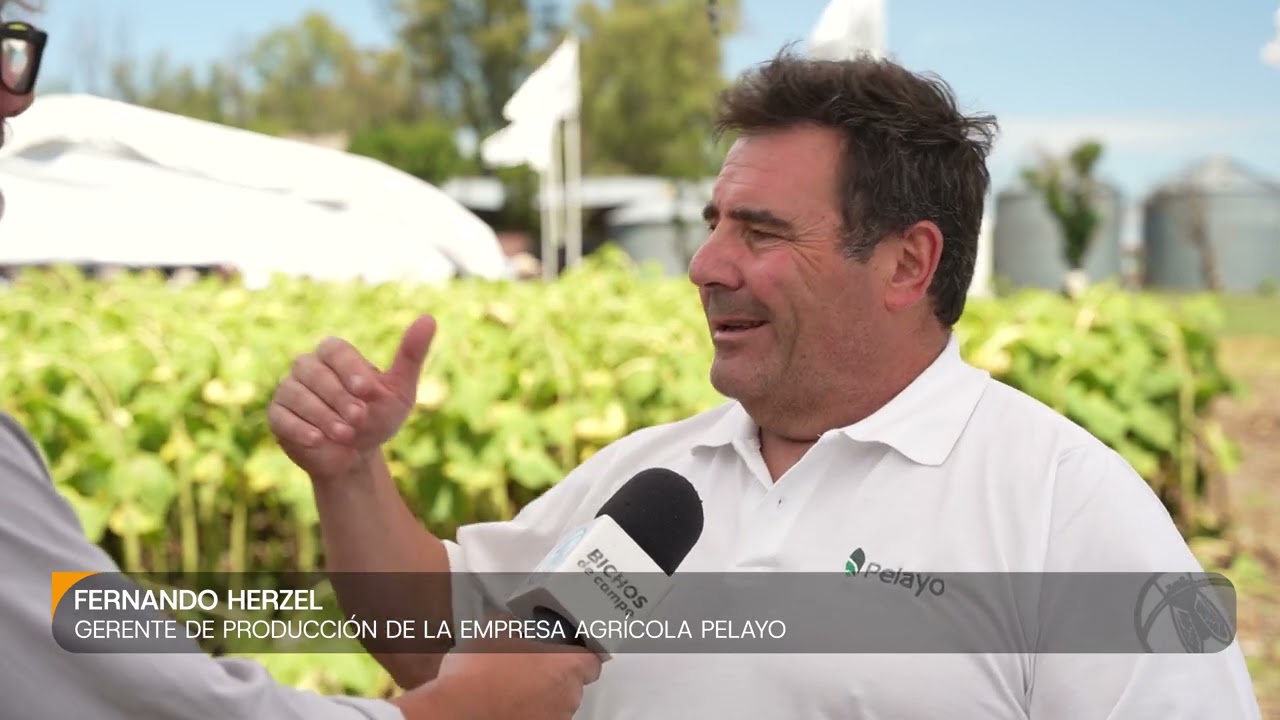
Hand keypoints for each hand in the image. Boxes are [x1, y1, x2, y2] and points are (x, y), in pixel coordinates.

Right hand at [268, 315, 436, 480]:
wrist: (357, 456)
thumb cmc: (378, 417)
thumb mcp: (400, 390)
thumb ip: (411, 356)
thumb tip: (429, 319)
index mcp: (336, 355)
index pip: (335, 349)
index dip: (349, 368)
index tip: (367, 390)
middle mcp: (308, 367)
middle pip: (313, 371)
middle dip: (338, 396)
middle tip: (359, 417)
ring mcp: (289, 390)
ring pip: (295, 393)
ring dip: (322, 414)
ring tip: (346, 434)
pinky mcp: (277, 415)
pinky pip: (280, 415)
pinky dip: (299, 428)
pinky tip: (317, 440)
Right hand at [394, 634, 602, 719]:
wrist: (456, 712)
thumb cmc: (480, 669)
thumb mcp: (497, 628)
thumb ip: (519, 626)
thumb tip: (518, 624)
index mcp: (566, 667)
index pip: (594, 660)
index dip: (581, 654)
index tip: (568, 650)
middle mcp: (568, 698)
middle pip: (573, 683)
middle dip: (556, 675)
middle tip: (531, 666)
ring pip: (556, 704)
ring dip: (542, 696)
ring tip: (513, 688)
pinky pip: (539, 718)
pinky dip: (528, 713)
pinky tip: (507, 705)